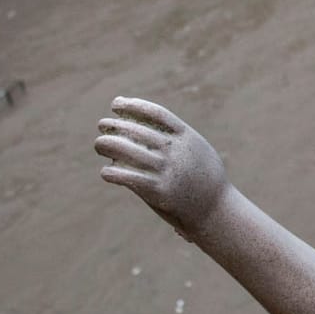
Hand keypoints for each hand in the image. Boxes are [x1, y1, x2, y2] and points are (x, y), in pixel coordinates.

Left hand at [95, 97, 228, 236]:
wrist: (215, 209)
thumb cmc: (204, 178)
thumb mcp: (198, 150)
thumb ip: (178, 138)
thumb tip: (155, 125)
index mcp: (187, 136)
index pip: (155, 113)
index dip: (133, 105)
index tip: (116, 104)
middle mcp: (175, 151)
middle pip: (137, 130)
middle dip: (114, 125)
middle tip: (102, 125)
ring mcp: (166, 170)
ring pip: (127, 151)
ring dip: (107, 145)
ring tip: (99, 145)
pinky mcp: (158, 191)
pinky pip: (128, 177)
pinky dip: (113, 173)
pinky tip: (105, 172)